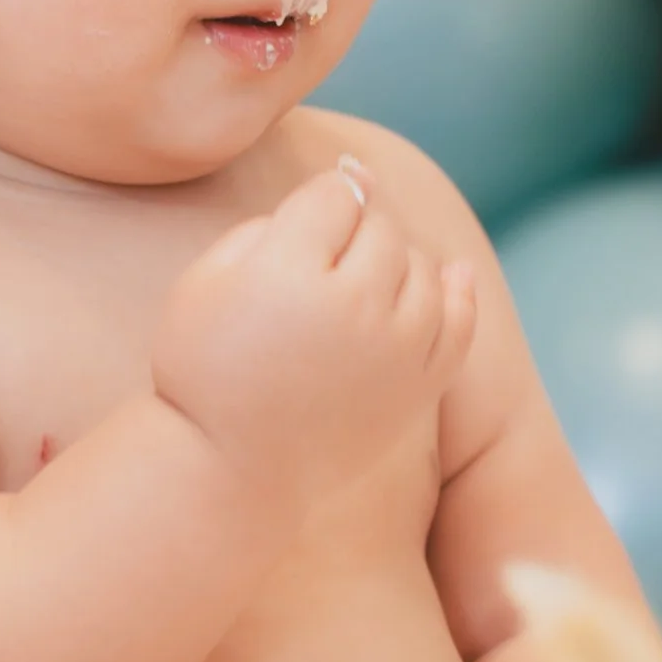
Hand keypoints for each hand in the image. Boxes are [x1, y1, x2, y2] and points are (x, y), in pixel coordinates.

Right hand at [153, 161, 476, 516]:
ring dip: (393, 262)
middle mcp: (353, 306)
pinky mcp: (419, 386)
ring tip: (357, 282)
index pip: (334, 194)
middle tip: (318, 262)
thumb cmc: (204, 369)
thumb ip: (266, 225)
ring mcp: (395, 349)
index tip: (302, 221)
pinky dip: (456, 291)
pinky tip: (450, 273)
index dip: (317, 202)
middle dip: (352, 232)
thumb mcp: (203, 280)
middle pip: (380, 227)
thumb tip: (339, 191)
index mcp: (290, 273)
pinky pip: (457, 320)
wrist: (230, 470)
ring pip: (421, 266)